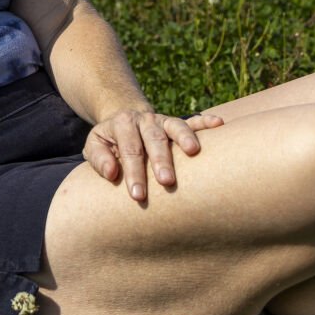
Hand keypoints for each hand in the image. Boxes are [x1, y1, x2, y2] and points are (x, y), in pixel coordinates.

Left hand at [84, 109, 224, 201]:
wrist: (123, 121)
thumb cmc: (109, 142)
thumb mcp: (95, 146)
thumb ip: (99, 158)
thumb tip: (111, 173)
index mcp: (122, 124)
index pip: (129, 149)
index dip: (133, 172)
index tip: (137, 195)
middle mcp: (145, 119)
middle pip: (154, 138)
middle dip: (161, 160)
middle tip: (167, 181)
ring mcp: (163, 120)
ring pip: (176, 127)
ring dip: (185, 138)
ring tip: (193, 151)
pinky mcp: (177, 123)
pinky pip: (193, 121)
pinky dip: (205, 122)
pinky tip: (219, 124)